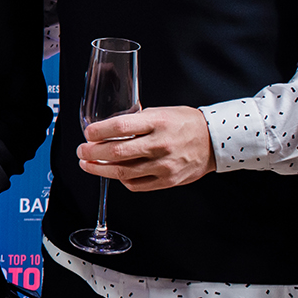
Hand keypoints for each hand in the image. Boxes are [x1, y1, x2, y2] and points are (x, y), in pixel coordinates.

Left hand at [78, 106, 213, 191]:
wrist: (215, 140)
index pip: (120, 126)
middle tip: (81, 151)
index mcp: (158, 122)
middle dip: (92, 153)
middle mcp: (160, 144)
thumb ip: (136, 120)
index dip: (98, 131)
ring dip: (99, 170)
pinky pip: (137, 185)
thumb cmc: (186, 123)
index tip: (88, 133)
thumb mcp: (160, 112)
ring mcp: (165, 165)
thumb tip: (108, 127)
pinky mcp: (168, 181)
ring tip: (87, 164)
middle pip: (117, 152)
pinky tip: (113, 173)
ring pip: (123, 172)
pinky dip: (121, 180)